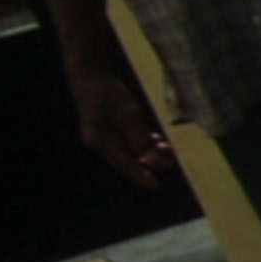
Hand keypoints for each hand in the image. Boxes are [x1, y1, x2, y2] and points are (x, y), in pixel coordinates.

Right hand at [67, 63, 177, 189]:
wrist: (90, 75)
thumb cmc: (107, 92)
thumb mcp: (128, 113)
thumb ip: (138, 134)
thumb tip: (148, 154)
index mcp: (100, 142)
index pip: (124, 164)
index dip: (141, 175)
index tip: (155, 186)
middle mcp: (100, 143)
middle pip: (128, 159)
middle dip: (149, 161)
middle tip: (170, 162)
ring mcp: (103, 136)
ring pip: (129, 150)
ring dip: (147, 151)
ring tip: (167, 149)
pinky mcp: (107, 128)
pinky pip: (126, 141)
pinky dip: (141, 141)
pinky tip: (156, 140)